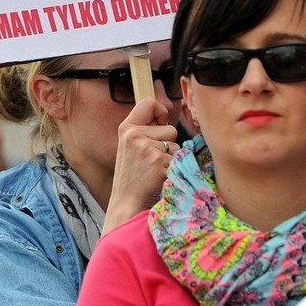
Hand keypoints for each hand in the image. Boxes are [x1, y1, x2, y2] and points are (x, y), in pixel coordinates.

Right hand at [102, 97, 177, 234]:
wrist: (126, 203)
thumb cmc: (132, 176)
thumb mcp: (129, 146)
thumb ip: (143, 130)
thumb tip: (164, 115)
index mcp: (126, 128)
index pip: (149, 103)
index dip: (160, 111)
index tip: (160, 123)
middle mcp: (135, 135)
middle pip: (169, 128)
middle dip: (167, 144)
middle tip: (152, 161)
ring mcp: (147, 149)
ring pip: (176, 145)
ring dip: (171, 158)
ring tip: (154, 170)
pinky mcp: (159, 162)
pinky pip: (178, 160)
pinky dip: (173, 169)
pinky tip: (159, 178)